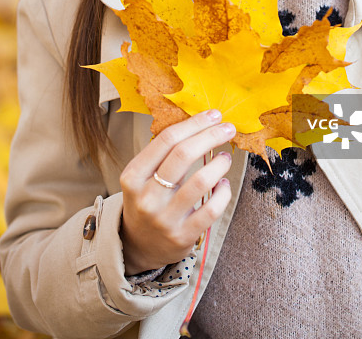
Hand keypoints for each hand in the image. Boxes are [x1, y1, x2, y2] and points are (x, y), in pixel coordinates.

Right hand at [119, 109, 234, 273]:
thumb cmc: (147, 199)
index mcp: (133, 176)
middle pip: (183, 155)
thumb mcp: (142, 176)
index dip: (194, 123)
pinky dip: (223, 192)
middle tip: (228, 128)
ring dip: (220, 164)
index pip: (166, 140)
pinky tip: (224, 184)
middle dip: (211, 136)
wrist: (138, 246)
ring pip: (200, 181)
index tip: (213, 115)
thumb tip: (201, 122)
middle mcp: (146, 197)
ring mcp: (164, 218)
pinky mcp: (183, 236)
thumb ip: (163, 153)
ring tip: (225, 158)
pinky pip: (211, 209)